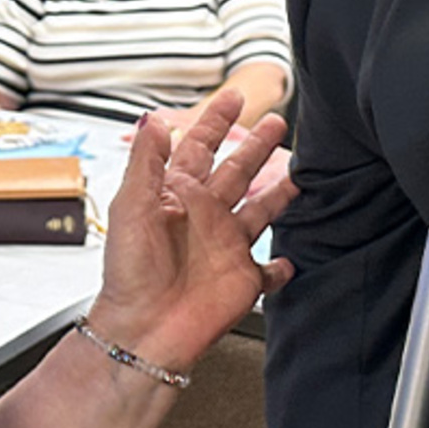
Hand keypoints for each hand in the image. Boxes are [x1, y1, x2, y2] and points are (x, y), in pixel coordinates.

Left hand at [87, 92, 295, 374]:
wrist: (142, 329)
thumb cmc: (129, 273)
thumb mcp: (130, 207)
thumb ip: (146, 162)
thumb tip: (153, 119)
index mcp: (176, 196)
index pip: (199, 148)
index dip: (215, 122)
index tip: (233, 97)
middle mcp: (204, 217)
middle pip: (237, 171)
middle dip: (255, 146)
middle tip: (277, 122)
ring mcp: (226, 247)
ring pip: (260, 210)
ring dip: (279, 193)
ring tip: (299, 172)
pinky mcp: (242, 280)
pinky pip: (269, 272)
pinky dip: (282, 267)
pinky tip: (290, 260)